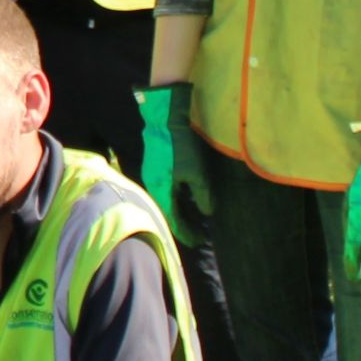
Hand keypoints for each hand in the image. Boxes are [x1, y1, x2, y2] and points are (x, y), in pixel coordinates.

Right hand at [129, 84, 199, 223]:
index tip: (198, 242)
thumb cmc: (182, 146)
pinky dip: (179, 197)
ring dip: (182, 210)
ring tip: (196, 219)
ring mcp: (154, 174)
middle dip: (185, 224)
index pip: (174, 220)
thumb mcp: (198, 173)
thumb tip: (207, 213)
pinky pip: (168, 189)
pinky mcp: (156, 165)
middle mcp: (154, 185)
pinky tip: (188, 197)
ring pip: (169, 200)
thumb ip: (202, 195)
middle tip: (200, 235)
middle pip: (170, 211)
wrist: (166, 117)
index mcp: (162, 191)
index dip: (186, 232)